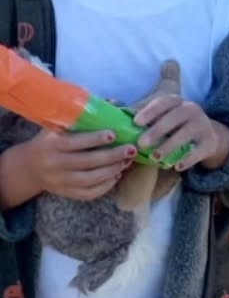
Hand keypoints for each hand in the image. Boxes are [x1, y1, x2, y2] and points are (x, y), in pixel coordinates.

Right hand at [1, 129, 134, 204]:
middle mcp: (54, 165)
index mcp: (52, 145)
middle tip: (131, 149)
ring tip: (127, 161)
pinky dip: (104, 187)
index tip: (114, 134)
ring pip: (88, 180)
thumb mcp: (60, 126)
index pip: (75, 143)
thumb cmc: (51, 140)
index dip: (95, 139)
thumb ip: (85, 116)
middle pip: (85, 163)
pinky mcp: (65, 194)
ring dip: (111, 171)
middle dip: (111, 156)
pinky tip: (116, 175)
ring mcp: (59, 182)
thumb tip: (115, 103)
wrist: (29, 167)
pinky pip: (87, 194)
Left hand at [133, 94, 228, 171]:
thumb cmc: (174, 128)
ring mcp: (203, 125)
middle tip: (141, 144)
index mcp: (178, 102)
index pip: (165, 102)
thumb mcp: (163, 118)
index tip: (136, 122)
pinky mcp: (209, 142)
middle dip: (157, 130)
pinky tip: (176, 167)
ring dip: (170, 145)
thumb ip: (142, 118)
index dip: (151, 111)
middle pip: (175, 117)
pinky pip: (198, 150)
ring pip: (186, 134)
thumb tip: (114, 109)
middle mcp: (192, 110)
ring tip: (155, 157)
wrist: (207, 137)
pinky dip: (187, 159)